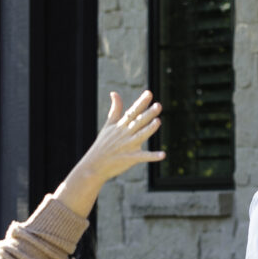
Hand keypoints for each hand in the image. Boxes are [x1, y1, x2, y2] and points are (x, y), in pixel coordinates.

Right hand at [54, 91, 165, 216]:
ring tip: (158, 121)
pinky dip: (153, 156)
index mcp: (120, 126)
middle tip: (158, 105)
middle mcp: (125, 134)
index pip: (132, 111)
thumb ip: (115, 110)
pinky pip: (143, 157)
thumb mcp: (108, 125)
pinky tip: (163, 154)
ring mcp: (128, 146)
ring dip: (150, 129)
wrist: (94, 165)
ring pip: (141, 136)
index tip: (149, 93)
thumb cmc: (102, 144)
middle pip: (138, 122)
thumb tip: (114, 93)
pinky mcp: (130, 158)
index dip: (141, 102)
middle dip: (148, 114)